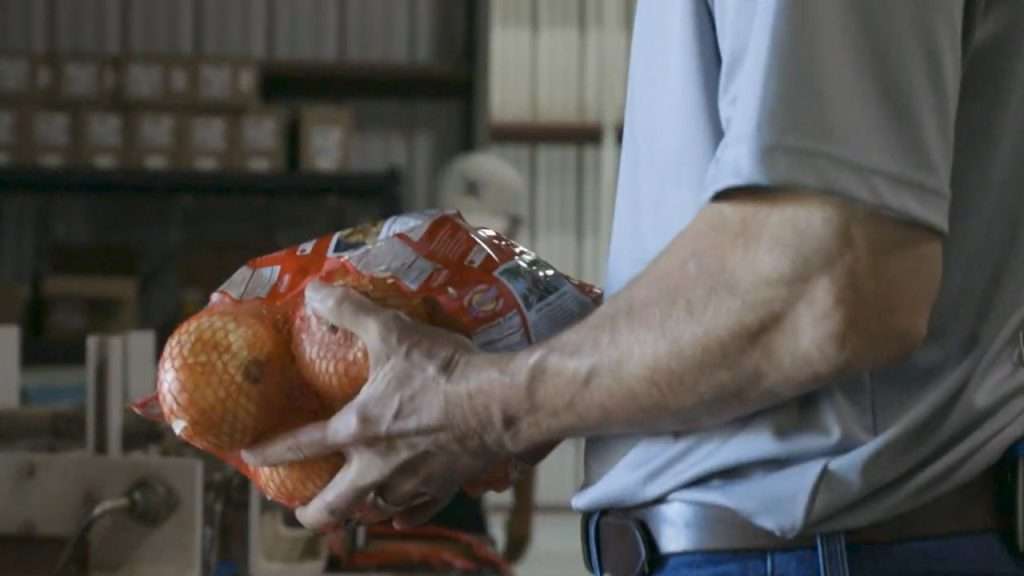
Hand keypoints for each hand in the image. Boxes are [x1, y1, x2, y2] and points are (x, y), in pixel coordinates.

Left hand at [242, 280, 504, 529]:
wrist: (499, 404)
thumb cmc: (444, 371)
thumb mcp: (393, 332)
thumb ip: (351, 312)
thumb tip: (316, 291)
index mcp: (358, 430)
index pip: (302, 445)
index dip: (271, 451)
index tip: (252, 457)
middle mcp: (379, 466)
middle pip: (335, 504)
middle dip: (313, 513)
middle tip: (302, 513)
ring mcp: (412, 482)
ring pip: (377, 509)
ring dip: (363, 508)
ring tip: (357, 505)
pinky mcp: (444, 486)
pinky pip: (419, 511)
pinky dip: (407, 514)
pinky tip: (404, 515)